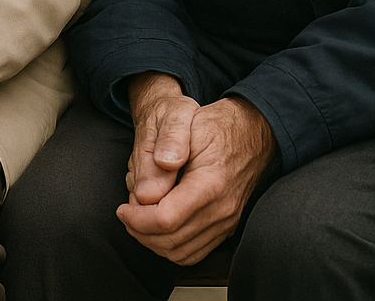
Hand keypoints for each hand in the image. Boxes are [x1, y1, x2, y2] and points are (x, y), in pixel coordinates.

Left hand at [117, 95, 277, 264]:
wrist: (252, 131)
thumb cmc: (214, 124)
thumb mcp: (183, 120)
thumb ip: (164, 151)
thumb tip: (146, 192)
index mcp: (209, 184)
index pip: (165, 219)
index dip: (136, 218)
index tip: (122, 207)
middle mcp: (222, 209)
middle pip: (171, 242)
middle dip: (140, 231)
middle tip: (126, 212)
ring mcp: (227, 221)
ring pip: (181, 253)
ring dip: (152, 241)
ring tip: (139, 218)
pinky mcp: (227, 226)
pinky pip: (195, 251)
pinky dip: (170, 245)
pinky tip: (157, 225)